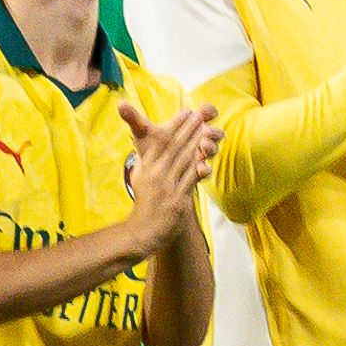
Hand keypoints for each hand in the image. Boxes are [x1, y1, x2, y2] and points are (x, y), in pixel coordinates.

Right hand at [122, 99, 217, 236]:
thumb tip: (147, 151)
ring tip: (206, 130)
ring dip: (196, 143)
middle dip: (188, 129)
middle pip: (174, 147)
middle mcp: (156, 174)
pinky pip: (191, 180)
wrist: (141, 232)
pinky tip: (207, 158)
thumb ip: (145, 164)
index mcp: (146, 167)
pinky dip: (199, 168)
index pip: (161, 141)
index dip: (174, 126)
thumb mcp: (139, 180)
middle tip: (199, 115)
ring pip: (184, 160)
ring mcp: (167, 187)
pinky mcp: (177, 200)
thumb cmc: (143, 205)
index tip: (185, 112)